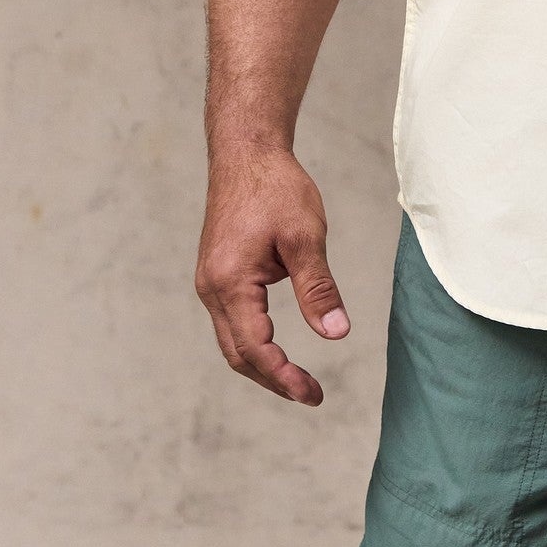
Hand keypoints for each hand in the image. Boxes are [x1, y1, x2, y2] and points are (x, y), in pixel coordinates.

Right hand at [195, 146, 349, 406]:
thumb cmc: (276, 187)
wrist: (246, 151)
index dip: (284, 377)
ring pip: (232, 340)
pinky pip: (232, 321)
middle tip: (311, 394)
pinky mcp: (217, 274)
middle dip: (273, 379)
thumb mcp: (306, 236)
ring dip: (262, 364)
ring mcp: (210, 282)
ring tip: (297, 380)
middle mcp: (212, 289)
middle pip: (238, 354)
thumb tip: (336, 334)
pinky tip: (278, 345)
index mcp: (230, 282)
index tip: (313, 394)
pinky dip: (254, 341)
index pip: (255, 348)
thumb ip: (318, 288)